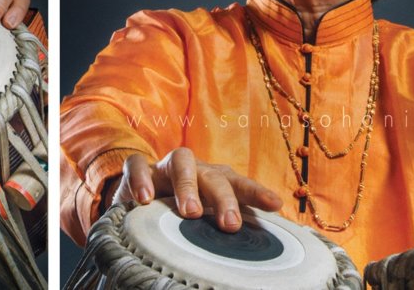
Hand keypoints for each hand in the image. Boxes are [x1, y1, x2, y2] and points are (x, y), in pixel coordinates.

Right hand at [111, 148, 281, 231]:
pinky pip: (138, 165)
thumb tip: (245, 252)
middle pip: (214, 176)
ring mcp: (166, 167)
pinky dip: (141, 179)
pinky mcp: (139, 168)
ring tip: (190, 212)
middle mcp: (194, 170)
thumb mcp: (200, 218)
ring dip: (188, 185)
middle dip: (223, 198)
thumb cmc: (176, 209)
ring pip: (181, 161)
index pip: (239, 184)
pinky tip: (145, 200)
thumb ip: (216, 227)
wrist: (138, 195)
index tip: (275, 205)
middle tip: (229, 224)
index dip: (256, 193)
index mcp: (214, 181)